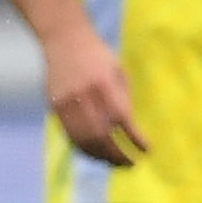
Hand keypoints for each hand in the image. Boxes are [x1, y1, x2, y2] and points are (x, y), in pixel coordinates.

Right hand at [43, 24, 145, 165]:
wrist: (64, 38)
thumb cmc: (97, 54)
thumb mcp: (118, 70)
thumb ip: (123, 98)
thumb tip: (129, 130)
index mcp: (105, 84)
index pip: (122, 120)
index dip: (135, 139)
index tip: (147, 150)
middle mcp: (85, 95)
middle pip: (102, 136)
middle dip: (118, 155)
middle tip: (130, 164)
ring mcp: (68, 103)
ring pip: (84, 140)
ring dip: (101, 156)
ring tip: (114, 163)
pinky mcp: (55, 107)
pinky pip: (70, 135)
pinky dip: (85, 149)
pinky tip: (95, 154)